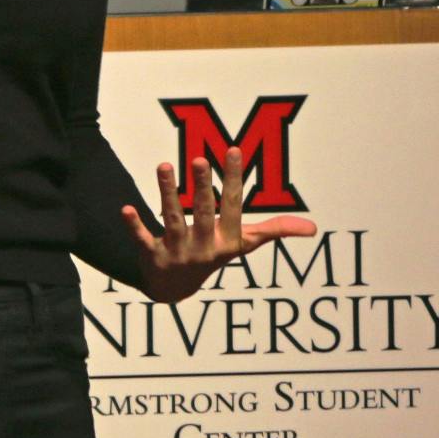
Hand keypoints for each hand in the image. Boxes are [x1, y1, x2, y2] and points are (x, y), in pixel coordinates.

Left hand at [119, 145, 317, 302]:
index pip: (232, 206)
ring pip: (171, 220)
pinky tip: (125, 208)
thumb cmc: (213, 255)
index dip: (232, 179)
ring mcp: (176, 251)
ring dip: (167, 194)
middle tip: (197, 158)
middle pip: (202, 213)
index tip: (231, 149)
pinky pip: (142, 239)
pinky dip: (134, 226)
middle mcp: (202, 246)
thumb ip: (275, 231)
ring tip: (163, 166)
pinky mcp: (151, 255)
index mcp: (226, 240)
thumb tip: (313, 228)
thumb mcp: (244, 244)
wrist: (175, 288)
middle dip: (200, 187)